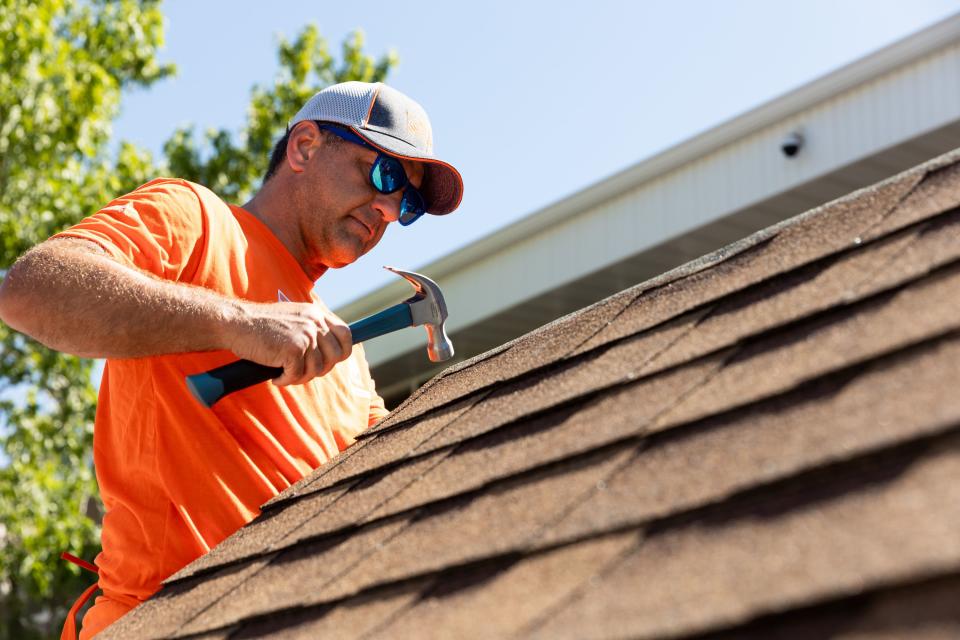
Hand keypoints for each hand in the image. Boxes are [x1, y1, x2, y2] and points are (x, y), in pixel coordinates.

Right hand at [222, 300, 352, 385]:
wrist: (236, 323)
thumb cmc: (260, 325)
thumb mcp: (293, 318)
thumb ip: (311, 330)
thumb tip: (329, 354)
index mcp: (316, 313)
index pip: (345, 334)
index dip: (341, 352)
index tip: (328, 362)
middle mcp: (314, 322)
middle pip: (334, 356)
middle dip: (319, 369)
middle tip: (299, 371)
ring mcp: (305, 335)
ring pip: (316, 369)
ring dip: (300, 377)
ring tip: (284, 374)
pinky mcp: (293, 349)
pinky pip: (297, 375)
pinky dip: (286, 380)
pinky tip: (276, 377)